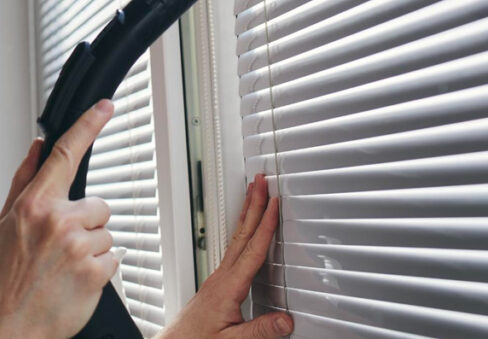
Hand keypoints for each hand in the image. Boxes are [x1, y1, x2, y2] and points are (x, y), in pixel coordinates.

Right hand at [0, 100, 117, 338]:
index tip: (104, 106)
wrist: (7, 326)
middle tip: (62, 248)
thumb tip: (37, 148)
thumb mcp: (6, 223)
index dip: (88, 125)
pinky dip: (100, 273)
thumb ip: (24, 181)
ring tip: (64, 268)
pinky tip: (75, 282)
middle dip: (87, 224)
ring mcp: (78, 246)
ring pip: (107, 234)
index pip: (66, 153)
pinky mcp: (96, 272)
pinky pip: (113, 261)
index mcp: (33, 204)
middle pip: (98, 205)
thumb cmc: (4, 277)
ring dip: (93, 250)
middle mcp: (57, 220)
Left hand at [157, 174, 292, 338]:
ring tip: (254, 193)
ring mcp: (218, 278)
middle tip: (260, 180)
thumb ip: (260, 331)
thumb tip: (286, 320)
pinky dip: (244, 232)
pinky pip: (234, 249)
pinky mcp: (217, 283)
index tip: (274, 203)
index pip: (252, 249)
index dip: (266, 224)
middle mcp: (222, 277)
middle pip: (242, 233)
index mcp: (229, 287)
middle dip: (253, 204)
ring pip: (236, 238)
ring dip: (247, 213)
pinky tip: (247, 230)